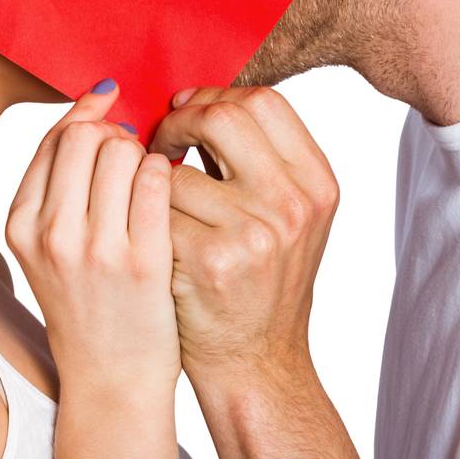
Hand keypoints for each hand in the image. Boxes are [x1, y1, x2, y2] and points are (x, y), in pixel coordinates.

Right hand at [6, 80, 179, 398]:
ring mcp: (97, 250)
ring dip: (144, 154)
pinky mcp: (143, 263)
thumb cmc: (88, 303)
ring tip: (151, 179)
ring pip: (123, 152)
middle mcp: (52, 235)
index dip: (90, 119)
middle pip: (88, 137)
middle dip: (117, 135)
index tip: (113, 120)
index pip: (55, 138)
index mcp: (21, 225)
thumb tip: (96, 106)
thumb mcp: (49, 246)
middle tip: (135, 156)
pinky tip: (169, 196)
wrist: (112, 379)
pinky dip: (166, 176)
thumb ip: (60, 183)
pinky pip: (157, 182)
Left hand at [151, 86, 339, 386]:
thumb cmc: (260, 281)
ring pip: (175, 167)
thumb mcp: (289, 216)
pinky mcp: (209, 262)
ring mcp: (254, 234)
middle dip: (179, 121)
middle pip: (225, 115)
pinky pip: (154, 210)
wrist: (256, 362)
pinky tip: (150, 233)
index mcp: (317, 184)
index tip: (187, 111)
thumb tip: (195, 100)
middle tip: (159, 139)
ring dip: (153, 177)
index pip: (264, 101)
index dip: (216, 96)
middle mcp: (293, 205)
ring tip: (154, 197)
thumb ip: (258, 160)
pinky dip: (143, 216)